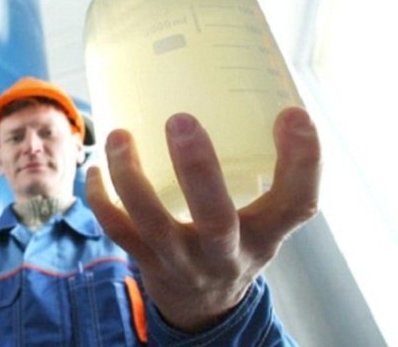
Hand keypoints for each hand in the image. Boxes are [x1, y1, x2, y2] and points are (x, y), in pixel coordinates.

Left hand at [86, 107, 319, 331]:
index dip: (303, 162)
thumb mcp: (266, 220)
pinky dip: (99, 198)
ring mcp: (181, 262)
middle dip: (197, 169)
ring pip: (152, 223)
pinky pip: (116, 230)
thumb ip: (265, 172)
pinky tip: (94, 167)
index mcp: (265, 236)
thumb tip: (246, 91)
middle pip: (216, 219)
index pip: (297, 205)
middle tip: (180, 119)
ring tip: (119, 134)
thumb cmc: (236, 243)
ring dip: (130, 177)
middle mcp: (225, 254)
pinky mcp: (145, 262)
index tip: (293, 114)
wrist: (203, 306)